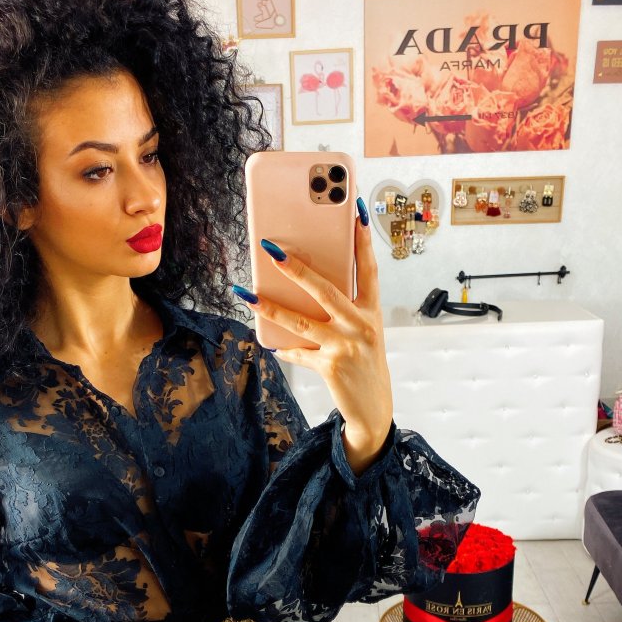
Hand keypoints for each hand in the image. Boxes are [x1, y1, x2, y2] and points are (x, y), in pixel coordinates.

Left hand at [251, 200, 392, 456]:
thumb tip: (302, 291)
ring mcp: (346, 347)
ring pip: (301, 322)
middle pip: (326, 291)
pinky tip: (271, 344)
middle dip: (297, 269)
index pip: (368, 269)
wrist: (373, 410)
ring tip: (247, 295)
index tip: (355, 211)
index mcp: (372, 312)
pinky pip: (298, 352)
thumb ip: (341, 312)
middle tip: (272, 250)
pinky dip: (284, 348)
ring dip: (270, 307)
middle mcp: (361, 326)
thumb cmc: (364, 365)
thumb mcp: (362, 334)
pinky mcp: (330, 367)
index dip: (362, 240)